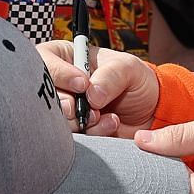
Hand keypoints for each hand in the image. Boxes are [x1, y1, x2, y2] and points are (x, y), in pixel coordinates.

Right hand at [37, 42, 159, 136]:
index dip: (59, 74)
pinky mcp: (74, 129)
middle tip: (89, 108)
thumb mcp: (128, 68)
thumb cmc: (136, 80)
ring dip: (81, 120)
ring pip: (55, 118)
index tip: (82, 84)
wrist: (150, 110)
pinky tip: (110, 124)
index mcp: (66, 58)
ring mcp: (65, 107)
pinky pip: (72, 135)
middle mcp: (60, 83)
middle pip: (43, 93)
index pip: (44, 61)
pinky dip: (92, 132)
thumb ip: (110, 76)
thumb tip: (91, 94)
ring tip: (103, 115)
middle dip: (67, 104)